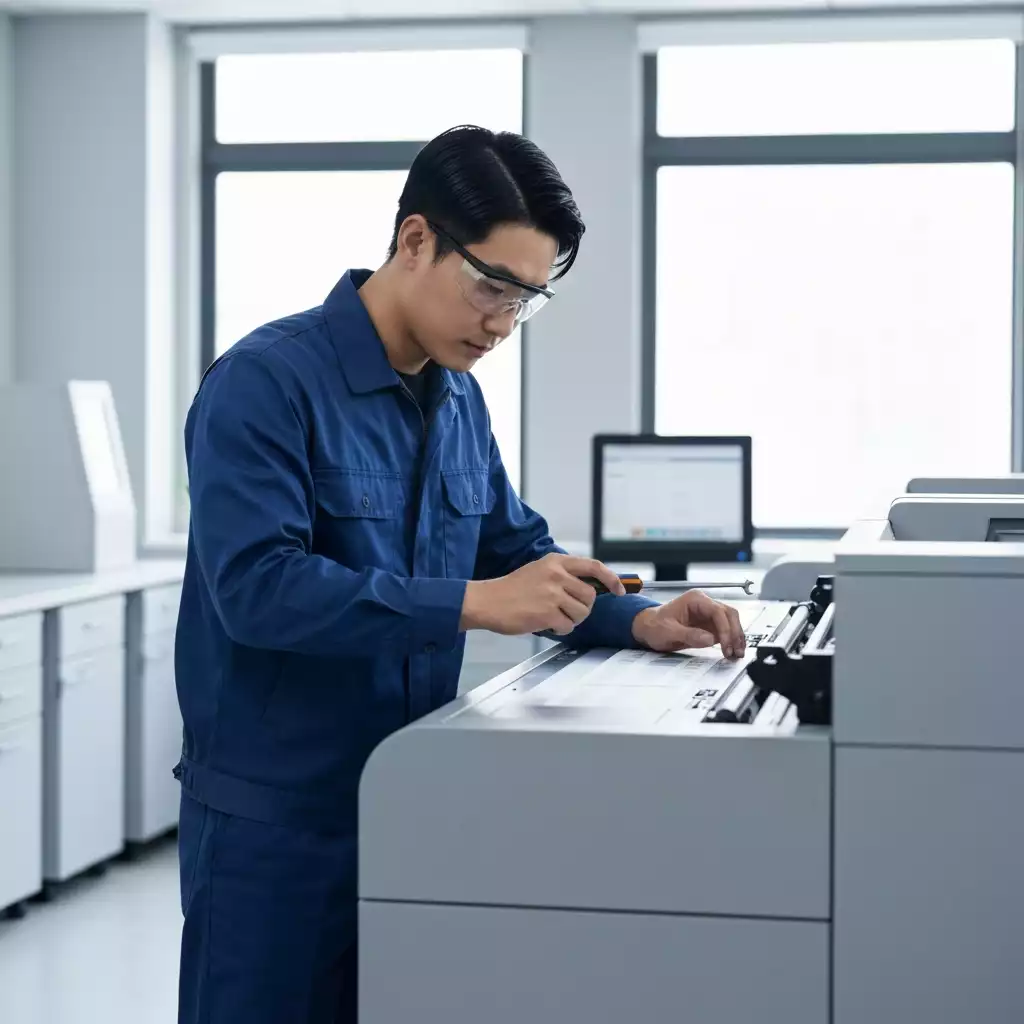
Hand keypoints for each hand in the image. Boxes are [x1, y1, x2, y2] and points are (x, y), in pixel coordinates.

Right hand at [460, 553, 625, 635]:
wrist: (487, 601)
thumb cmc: (512, 589)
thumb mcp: (539, 571)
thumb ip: (563, 576)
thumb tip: (591, 589)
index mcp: (556, 562)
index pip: (594, 566)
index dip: (611, 579)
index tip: (619, 590)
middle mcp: (556, 574)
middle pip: (590, 596)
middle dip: (583, 607)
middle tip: (566, 611)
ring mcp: (552, 593)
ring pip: (582, 612)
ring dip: (571, 619)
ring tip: (552, 616)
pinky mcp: (547, 612)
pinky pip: (568, 625)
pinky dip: (560, 628)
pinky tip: (545, 623)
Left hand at [631, 591, 745, 657]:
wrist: (648, 628)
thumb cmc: (655, 626)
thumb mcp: (668, 632)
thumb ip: (689, 635)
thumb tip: (710, 639)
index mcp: (695, 600)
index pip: (717, 611)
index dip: (725, 628)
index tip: (726, 645)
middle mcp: (704, 604)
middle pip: (729, 614)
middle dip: (734, 633)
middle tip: (735, 651)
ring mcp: (708, 614)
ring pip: (731, 622)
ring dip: (736, 637)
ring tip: (737, 654)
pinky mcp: (709, 625)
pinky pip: (725, 631)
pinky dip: (731, 640)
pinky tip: (733, 652)